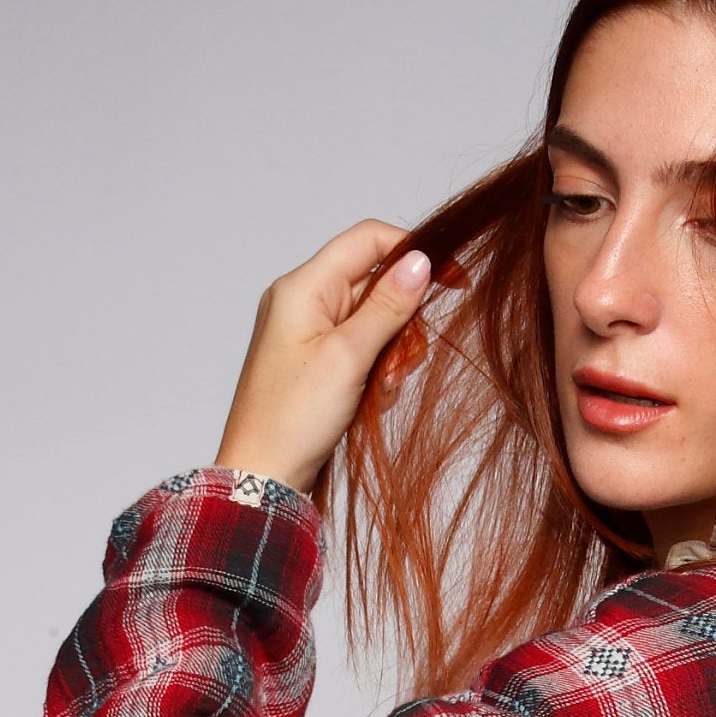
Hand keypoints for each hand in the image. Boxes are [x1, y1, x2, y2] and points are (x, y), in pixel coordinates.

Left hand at [212, 220, 433, 497]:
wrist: (262, 476)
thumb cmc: (291, 420)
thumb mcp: (348, 358)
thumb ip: (386, 306)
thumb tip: (420, 261)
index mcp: (303, 287)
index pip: (368, 240)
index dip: (414, 252)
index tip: (454, 281)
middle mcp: (303, 300)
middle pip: (376, 283)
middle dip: (401, 322)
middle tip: (400, 365)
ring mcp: (309, 331)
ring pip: (375, 320)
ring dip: (392, 352)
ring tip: (382, 388)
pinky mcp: (317, 360)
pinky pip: (363, 349)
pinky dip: (376, 371)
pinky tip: (370, 399)